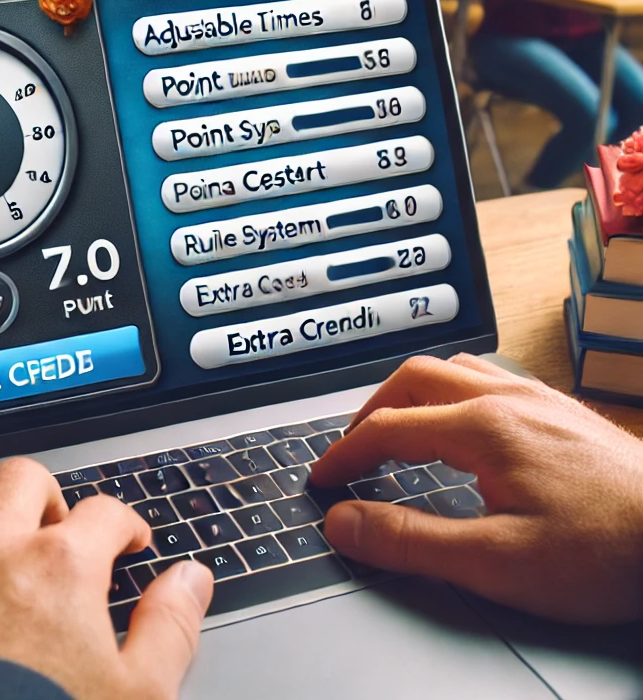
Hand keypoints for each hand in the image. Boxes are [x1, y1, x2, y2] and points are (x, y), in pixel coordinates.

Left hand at [0, 458, 213, 697]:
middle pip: (24, 479)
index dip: (126, 525)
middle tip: (60, 533)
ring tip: (0, 548)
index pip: (105, 512)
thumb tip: (191, 581)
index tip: (128, 543)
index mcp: (60, 565)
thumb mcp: (138, 695)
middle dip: (49, 498)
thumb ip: (170, 627)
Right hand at [309, 354, 642, 623]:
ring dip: (410, 393)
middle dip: (370, 411)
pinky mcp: (562, 411)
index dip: (345, 454)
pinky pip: (489, 377)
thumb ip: (411, 539)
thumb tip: (345, 523)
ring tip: (396, 427)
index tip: (322, 480)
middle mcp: (507, 398)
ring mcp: (538, 398)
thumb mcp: (497, 562)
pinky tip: (463, 420)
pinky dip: (451, 392)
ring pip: (453, 369)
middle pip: (413, 379)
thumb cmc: (608, 551)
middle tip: (351, 449)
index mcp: (483, 426)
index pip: (388, 428)